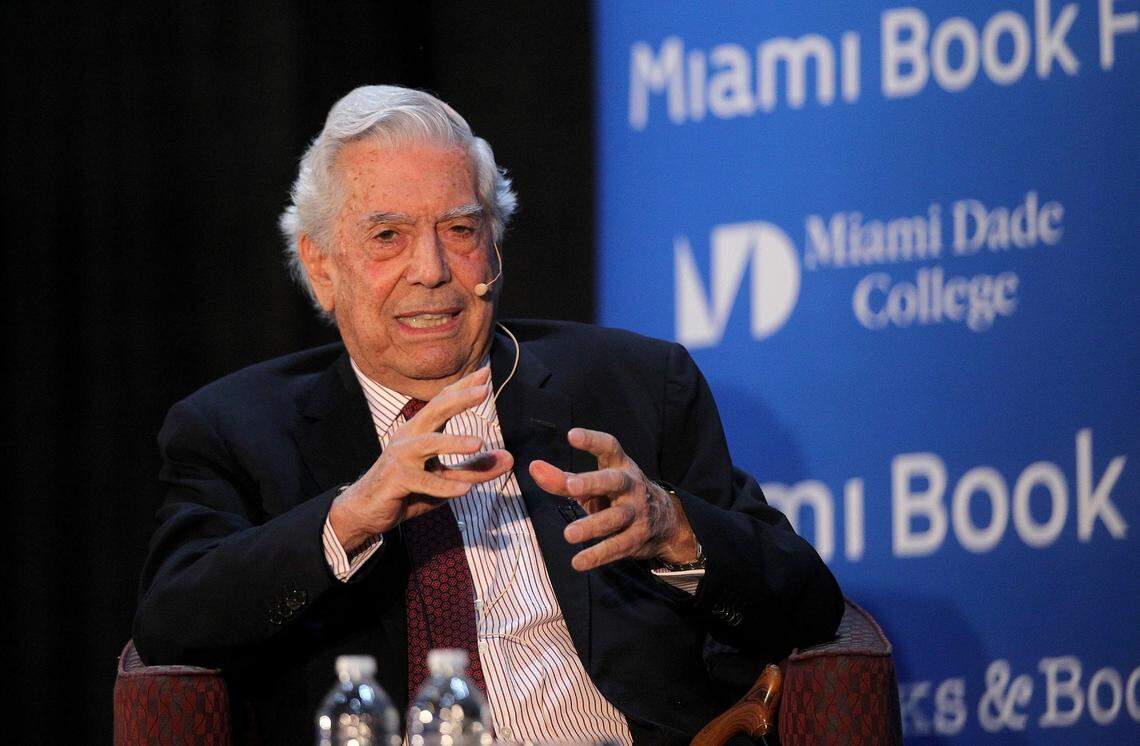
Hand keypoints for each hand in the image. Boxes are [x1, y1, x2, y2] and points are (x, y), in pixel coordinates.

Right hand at [329, 366, 513, 550]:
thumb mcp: (447, 479)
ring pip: (429, 444)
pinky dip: (444, 485)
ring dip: (453, 442)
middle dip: (459, 399)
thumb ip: (476, 469)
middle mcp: (409, 437)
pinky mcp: (395, 479)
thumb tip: (510, 458)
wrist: (369, 511)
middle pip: (435, 411)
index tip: (485, 373)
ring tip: (478, 442)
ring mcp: (400, 457)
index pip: (443, 402)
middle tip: (484, 391)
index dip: (463, 387)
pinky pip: (424, 481)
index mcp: (420, 430)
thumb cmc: (409, 489)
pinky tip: (465, 490)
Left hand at [529, 427, 698, 570]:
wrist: (664, 520)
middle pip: (614, 481)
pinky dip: (598, 555)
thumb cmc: (616, 495)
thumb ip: (562, 478)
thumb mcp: (592, 484)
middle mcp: (631, 485)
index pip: (608, 447)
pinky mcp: (637, 538)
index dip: (592, 440)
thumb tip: (533, 468)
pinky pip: (617, 546)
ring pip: (615, 517)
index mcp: (619, 465)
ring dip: (592, 526)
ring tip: (568, 534)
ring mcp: (637, 512)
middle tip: (571, 486)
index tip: (572, 435)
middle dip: (593, 481)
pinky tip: (578, 562)